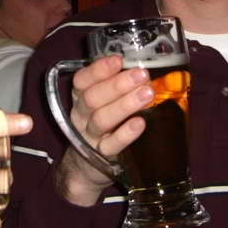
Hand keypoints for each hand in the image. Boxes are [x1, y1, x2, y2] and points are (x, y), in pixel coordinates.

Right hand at [56, 55, 152, 205]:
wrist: (85, 166)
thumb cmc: (100, 125)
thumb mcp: (100, 103)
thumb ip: (114, 85)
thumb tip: (146, 65)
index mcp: (80, 97)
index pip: (82, 80)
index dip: (98, 69)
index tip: (118, 60)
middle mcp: (81, 115)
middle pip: (92, 98)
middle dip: (117, 85)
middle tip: (142, 75)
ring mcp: (90, 136)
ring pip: (101, 119)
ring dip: (125, 105)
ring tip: (147, 95)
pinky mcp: (102, 156)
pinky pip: (111, 145)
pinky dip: (125, 134)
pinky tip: (140, 123)